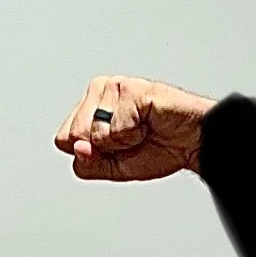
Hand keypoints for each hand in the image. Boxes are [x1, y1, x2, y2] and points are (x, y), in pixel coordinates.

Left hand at [54, 75, 215, 181]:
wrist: (192, 142)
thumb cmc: (160, 148)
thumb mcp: (114, 168)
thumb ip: (88, 164)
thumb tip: (76, 149)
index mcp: (90, 108)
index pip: (63, 140)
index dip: (90, 155)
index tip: (115, 150)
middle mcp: (98, 93)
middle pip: (72, 136)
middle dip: (104, 149)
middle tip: (131, 140)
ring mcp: (113, 88)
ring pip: (93, 132)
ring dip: (122, 142)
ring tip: (141, 130)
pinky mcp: (129, 89)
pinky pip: (116, 128)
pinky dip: (134, 135)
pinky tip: (149, 123)